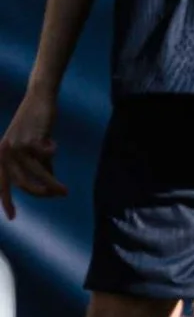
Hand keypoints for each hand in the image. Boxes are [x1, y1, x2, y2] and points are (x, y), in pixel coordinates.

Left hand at [0, 90, 64, 219]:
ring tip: (64, 190)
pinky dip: (52, 153)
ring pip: (35, 172)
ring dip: (51, 183)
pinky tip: (54, 146)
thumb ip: (38, 165)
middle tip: (57, 196)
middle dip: (39, 192)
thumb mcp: (32, 147)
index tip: (13, 218)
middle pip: (21, 182)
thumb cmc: (36, 124)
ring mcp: (16, 145)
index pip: (2, 184)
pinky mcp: (31, 138)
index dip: (6, 201)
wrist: (39, 98)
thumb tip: (50, 186)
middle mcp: (4, 152)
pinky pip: (46, 154)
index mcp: (0, 156)